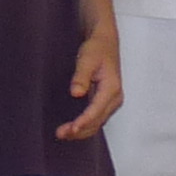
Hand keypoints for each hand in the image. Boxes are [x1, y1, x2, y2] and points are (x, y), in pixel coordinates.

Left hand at [58, 22, 122, 139]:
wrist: (105, 42)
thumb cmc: (97, 48)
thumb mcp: (87, 59)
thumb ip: (81, 77)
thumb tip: (76, 93)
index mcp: (112, 88)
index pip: (96, 110)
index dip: (84, 122)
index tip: (71, 129)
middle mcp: (114, 98)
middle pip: (97, 121)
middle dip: (80, 130)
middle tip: (61, 134)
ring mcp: (111, 101)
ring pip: (97, 123)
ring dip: (82, 131)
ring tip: (63, 134)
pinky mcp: (105, 101)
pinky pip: (96, 118)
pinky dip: (85, 125)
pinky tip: (73, 128)